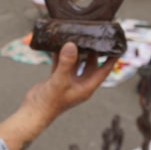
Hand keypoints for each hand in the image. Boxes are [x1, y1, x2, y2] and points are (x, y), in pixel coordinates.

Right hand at [0, 43, 115, 149]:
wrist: (33, 112)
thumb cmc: (50, 102)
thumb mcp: (60, 81)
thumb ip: (66, 63)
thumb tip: (72, 45)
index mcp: (86, 87)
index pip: (103, 71)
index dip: (111, 59)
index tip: (117, 47)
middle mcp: (79, 84)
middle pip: (90, 65)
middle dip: (93, 52)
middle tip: (94, 37)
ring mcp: (68, 81)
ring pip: (75, 63)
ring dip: (76, 52)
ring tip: (77, 37)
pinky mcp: (57, 79)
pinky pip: (61, 64)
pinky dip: (61, 55)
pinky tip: (58, 44)